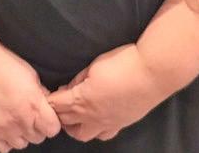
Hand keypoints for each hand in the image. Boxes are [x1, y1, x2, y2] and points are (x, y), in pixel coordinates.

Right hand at [0, 44, 59, 151]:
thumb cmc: (2, 64)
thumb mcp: (30, 74)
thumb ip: (40, 93)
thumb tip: (46, 103)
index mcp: (34, 104)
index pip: (53, 129)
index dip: (51, 122)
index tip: (46, 115)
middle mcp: (21, 120)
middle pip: (38, 138)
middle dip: (37, 127)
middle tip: (28, 114)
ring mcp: (4, 128)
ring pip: (22, 144)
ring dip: (21, 134)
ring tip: (15, 119)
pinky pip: (4, 148)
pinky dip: (5, 140)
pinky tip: (4, 126)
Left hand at [49, 44, 171, 141]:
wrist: (153, 73)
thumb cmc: (123, 64)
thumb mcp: (95, 65)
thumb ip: (79, 79)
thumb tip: (70, 87)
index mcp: (82, 100)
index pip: (56, 105)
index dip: (49, 100)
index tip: (46, 93)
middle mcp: (92, 117)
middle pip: (65, 123)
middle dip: (57, 113)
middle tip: (58, 102)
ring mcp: (108, 123)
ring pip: (82, 135)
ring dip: (74, 126)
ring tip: (74, 113)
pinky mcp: (121, 124)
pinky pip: (103, 134)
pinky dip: (94, 129)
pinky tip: (96, 118)